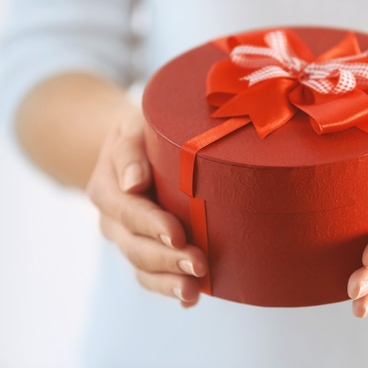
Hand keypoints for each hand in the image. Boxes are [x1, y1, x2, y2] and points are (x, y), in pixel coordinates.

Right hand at [86, 110, 207, 306]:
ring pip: (142, 269)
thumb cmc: (140, 135)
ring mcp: (129, 240)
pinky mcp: (146, 251)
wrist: (133, 151)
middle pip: (136, 247)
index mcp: (107, 190)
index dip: (152, 225)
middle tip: (198, 264)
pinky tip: (191, 299)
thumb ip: (130, 151)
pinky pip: (152, 276)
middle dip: (167, 259)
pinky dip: (169, 289)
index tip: (177, 234)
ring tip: (193, 292)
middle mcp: (115, 222)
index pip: (129, 211)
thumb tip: (133, 183)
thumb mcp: (132, 129)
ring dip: (168, 283)